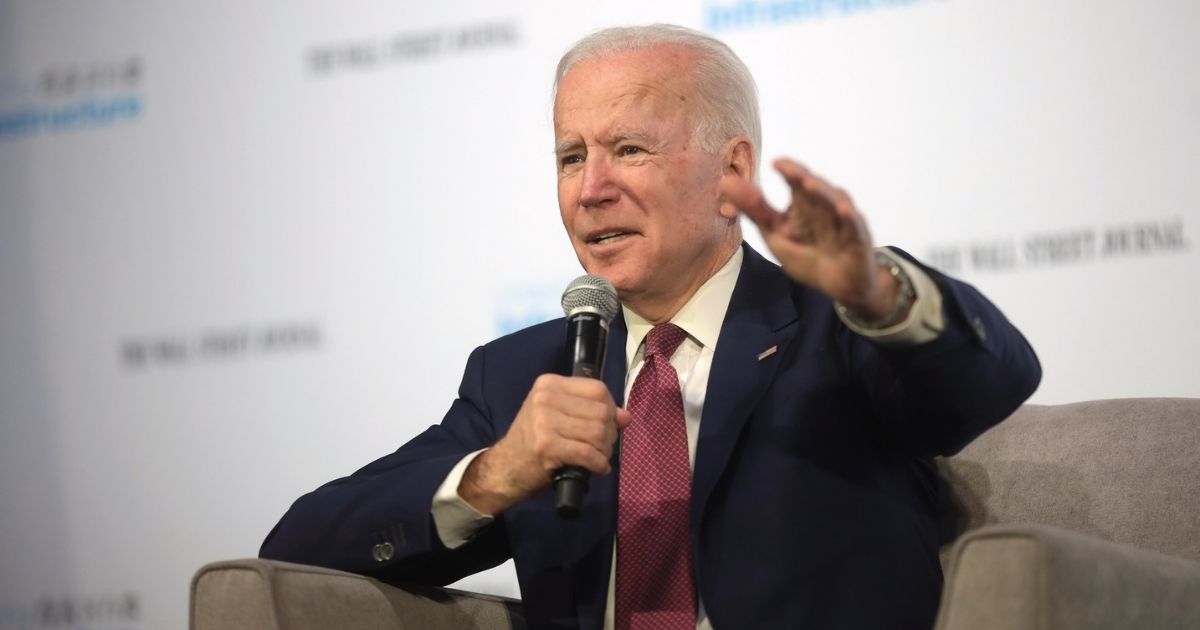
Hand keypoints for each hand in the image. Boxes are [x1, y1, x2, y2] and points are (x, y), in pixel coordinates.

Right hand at [459, 374, 631, 515]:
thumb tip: (626, 416)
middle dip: (610, 433)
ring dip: (605, 450)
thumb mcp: (558, 416)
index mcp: (549, 384)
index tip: (608, 423)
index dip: (611, 408)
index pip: (597, 389)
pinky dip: (598, 464)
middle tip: (603, 446)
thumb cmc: (533, 440)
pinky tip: (598, 468)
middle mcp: (545, 398)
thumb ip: (590, 411)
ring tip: (599, 457)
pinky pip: (588, 453)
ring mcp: (544, 421)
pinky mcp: (547, 446)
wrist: (505, 467)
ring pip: (597, 433)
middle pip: (601, 411)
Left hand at [720, 158, 900, 319]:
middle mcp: (825, 207)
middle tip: (789, 170)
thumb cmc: (808, 254)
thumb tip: (725, 181)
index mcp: (805, 204)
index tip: (775, 163)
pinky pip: (854, 227)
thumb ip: (754, 209)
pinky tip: (843, 211)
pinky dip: (849, 218)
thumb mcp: (776, 233)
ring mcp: (842, 221)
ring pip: (833, 202)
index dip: (789, 171)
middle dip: (802, 179)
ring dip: (823, 193)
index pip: (796, 182)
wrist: (840, 285)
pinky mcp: (857, 240)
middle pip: (814, 189)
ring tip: (809, 184)